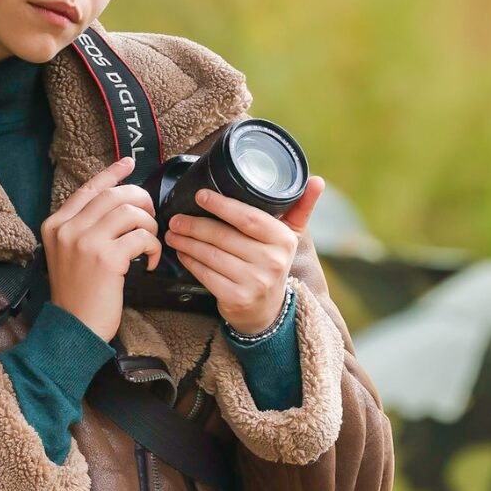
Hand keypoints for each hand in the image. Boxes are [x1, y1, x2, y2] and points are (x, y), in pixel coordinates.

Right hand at [41, 156, 162, 341]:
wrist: (73, 328)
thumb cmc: (77, 294)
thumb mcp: (68, 254)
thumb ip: (85, 227)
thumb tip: (117, 202)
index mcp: (56, 224)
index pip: (89, 188)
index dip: (112, 173)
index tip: (128, 163)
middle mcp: (67, 228)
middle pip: (114, 194)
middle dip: (141, 201)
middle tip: (150, 217)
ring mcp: (85, 241)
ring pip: (131, 211)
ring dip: (149, 225)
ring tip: (149, 244)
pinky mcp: (106, 258)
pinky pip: (141, 237)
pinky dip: (153, 248)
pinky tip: (150, 263)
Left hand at [163, 175, 326, 334]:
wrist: (268, 310)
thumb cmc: (273, 263)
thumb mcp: (290, 236)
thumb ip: (300, 207)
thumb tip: (316, 180)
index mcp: (283, 240)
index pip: (248, 218)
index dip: (222, 205)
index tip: (201, 195)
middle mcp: (271, 262)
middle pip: (224, 236)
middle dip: (194, 225)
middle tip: (176, 218)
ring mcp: (254, 282)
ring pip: (211, 254)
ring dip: (187, 242)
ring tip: (173, 232)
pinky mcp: (236, 298)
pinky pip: (205, 274)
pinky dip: (190, 261)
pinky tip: (182, 253)